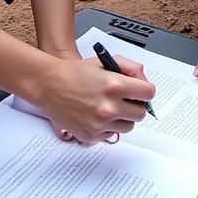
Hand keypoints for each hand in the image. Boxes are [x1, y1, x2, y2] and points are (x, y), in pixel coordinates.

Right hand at [38, 55, 155, 143]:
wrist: (49, 85)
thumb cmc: (74, 72)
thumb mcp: (104, 61)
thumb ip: (129, 68)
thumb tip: (143, 80)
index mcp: (115, 85)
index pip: (148, 93)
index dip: (145, 91)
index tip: (141, 92)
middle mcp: (109, 107)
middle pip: (141, 114)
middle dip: (136, 105)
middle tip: (125, 100)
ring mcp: (100, 124)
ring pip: (128, 127)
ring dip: (123, 118)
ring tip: (111, 107)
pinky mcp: (91, 135)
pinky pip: (111, 135)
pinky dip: (108, 127)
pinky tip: (97, 115)